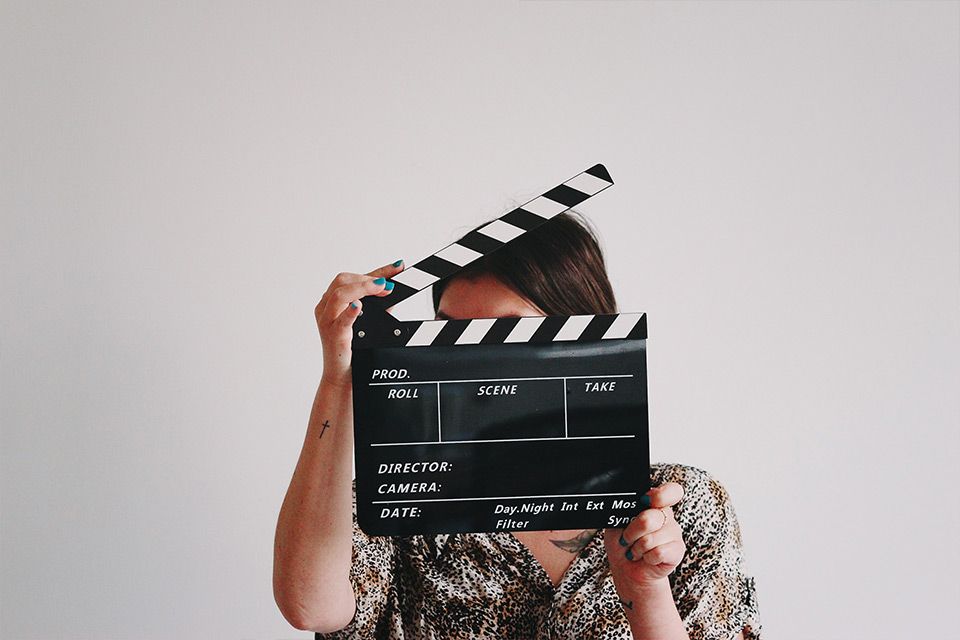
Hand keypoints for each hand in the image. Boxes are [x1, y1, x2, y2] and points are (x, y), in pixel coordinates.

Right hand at [314, 259, 404, 388]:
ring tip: (381, 288)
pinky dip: (350, 311)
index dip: (378, 270)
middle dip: (368, 278)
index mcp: (332, 301)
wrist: (343, 376)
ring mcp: (327, 321)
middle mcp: (326, 308)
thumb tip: (393, 288)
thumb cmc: (353, 349)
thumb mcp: (369, 322)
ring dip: (363, 288)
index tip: (398, 266)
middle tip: (389, 285)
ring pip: (339, 294)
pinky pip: (339, 320)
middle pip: (343, 280)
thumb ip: (379, 306)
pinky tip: (359, 306)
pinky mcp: (333, 336)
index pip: (353, 278)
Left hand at [603, 482, 685, 591]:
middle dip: (632, 532)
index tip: (645, 500)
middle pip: (651, 518)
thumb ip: (623, 512)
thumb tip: (627, 505)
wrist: (627, 569)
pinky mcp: (678, 550)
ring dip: (637, 548)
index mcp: (653, 504)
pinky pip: (659, 552)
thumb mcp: (616, 523)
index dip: (661, 495)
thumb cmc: (622, 543)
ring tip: (636, 550)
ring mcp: (674, 533)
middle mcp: (666, 516)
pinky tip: (647, 558)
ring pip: (652, 538)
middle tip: (627, 539)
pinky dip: (647, 558)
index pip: (671, 491)